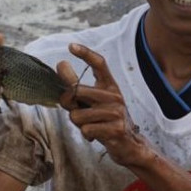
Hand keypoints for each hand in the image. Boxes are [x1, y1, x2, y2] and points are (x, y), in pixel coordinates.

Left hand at [56, 44, 151, 167]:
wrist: (129, 145)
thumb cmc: (105, 120)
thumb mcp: (92, 102)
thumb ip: (76, 86)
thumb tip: (61, 64)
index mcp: (110, 86)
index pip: (99, 64)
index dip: (85, 53)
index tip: (70, 46)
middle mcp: (115, 96)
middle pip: (76, 91)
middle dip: (67, 104)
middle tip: (77, 111)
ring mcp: (117, 112)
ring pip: (77, 115)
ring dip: (78, 123)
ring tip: (91, 125)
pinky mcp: (116, 129)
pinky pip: (85, 129)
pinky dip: (86, 134)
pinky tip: (96, 135)